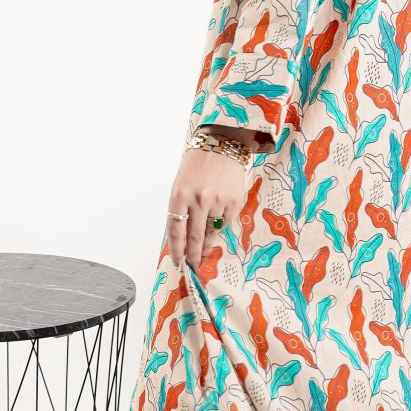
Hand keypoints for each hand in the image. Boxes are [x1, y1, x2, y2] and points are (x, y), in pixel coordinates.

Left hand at [165, 144, 250, 271]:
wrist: (222, 144)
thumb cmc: (197, 165)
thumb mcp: (181, 184)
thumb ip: (181, 209)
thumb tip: (183, 239)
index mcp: (180, 194)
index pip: (176, 230)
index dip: (176, 249)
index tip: (178, 260)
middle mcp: (198, 198)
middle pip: (195, 237)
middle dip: (193, 254)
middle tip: (192, 265)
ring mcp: (218, 200)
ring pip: (212, 232)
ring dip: (207, 244)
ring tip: (204, 251)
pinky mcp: (235, 201)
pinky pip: (226, 223)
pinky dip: (220, 228)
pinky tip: (216, 229)